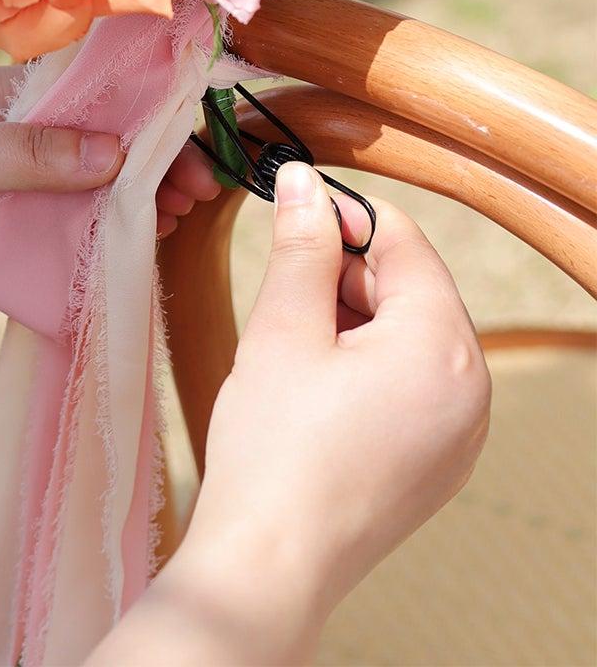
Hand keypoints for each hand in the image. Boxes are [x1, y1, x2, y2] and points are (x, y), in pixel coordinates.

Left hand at [0, 61, 218, 336]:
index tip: (183, 126)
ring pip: (105, 187)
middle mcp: (21, 140)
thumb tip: (113, 152)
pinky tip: (155, 240)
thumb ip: (26, 154)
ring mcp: (29, 193)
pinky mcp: (31, 243)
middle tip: (200, 184)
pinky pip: (89, 233)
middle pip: (106, 138)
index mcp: (0, 100)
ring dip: (148, 195)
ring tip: (182, 213)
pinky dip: (126, 234)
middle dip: (155, 157)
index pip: (82, 85)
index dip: (137, 102)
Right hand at [176, 162, 490, 661]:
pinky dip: (368, 365)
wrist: (271, 561)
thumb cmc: (275, 449)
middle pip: (413, 287)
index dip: (344, 217)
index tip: (294, 213)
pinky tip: (315, 384)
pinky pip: (415, 383)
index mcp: (443, 346)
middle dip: (347, 274)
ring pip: (412, 335)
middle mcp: (472, 388)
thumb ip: (302, 245)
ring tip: (293, 344)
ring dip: (354, 319)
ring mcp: (461, 432)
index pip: (404, 242)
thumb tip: (303, 181)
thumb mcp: (283, 327)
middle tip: (283, 288)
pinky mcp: (440, 462)